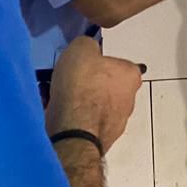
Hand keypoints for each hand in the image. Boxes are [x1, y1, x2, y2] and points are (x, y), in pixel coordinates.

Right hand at [46, 37, 142, 153]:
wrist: (72, 132)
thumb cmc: (81, 86)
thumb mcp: (81, 47)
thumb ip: (88, 45)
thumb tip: (86, 51)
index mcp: (131, 75)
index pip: (117, 64)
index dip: (97, 63)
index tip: (82, 65)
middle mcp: (130, 100)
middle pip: (105, 87)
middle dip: (87, 85)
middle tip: (68, 82)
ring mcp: (116, 124)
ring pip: (93, 107)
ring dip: (78, 103)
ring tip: (56, 98)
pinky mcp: (100, 141)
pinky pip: (83, 124)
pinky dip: (72, 119)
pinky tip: (55, 114)